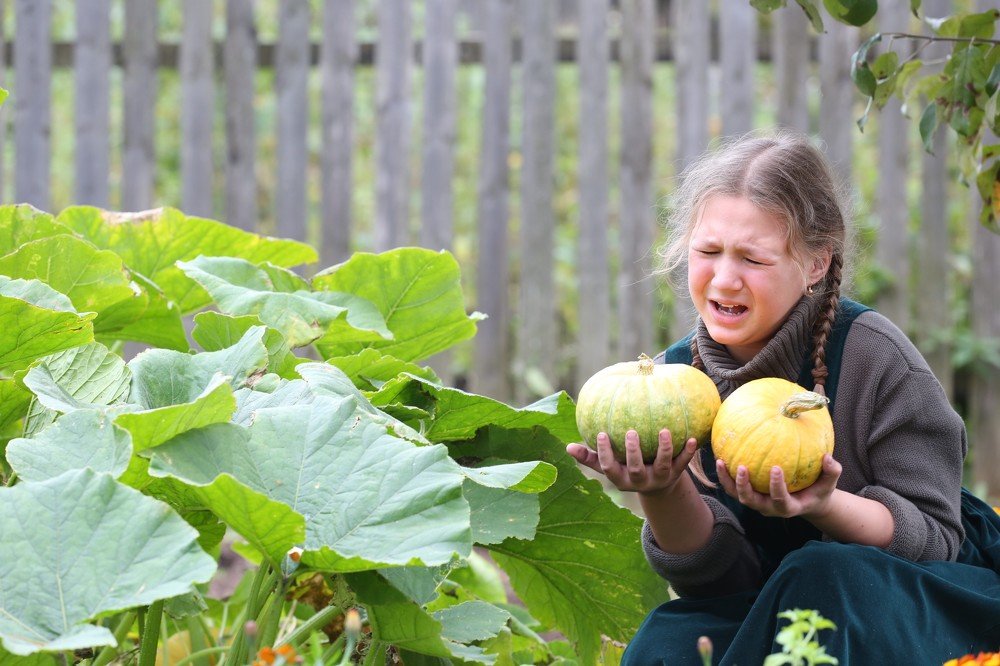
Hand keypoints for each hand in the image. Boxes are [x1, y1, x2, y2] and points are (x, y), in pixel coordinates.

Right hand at [565, 429, 698, 494]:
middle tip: (632, 432)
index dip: (605, 454)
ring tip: (664, 431)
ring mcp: (659, 479)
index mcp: (621, 479)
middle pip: (635, 470)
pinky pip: (683, 463)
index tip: (602, 434)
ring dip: (664, 449)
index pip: (610, 469)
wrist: (658, 487)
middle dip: (634, 453)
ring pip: (662, 466)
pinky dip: (689, 452)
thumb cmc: (626, 469)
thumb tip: (567, 447)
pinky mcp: (676, 475)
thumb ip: (590, 458)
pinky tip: (693, 438)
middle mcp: (640, 482)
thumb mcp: (610, 467)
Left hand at [715, 454, 841, 518]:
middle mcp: (769, 509)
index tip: (776, 468)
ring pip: (738, 496)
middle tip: (742, 467)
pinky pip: (733, 487)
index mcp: (789, 508)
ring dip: (728, 481)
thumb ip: (832, 472)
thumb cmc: (818, 490)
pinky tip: (719, 456)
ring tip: (720, 461)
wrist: (808, 502)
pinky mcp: (750, 496)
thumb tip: (829, 458)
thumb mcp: (829, 484)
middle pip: (752, 502)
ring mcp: (758, 503)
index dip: (777, 487)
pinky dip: (725, 475)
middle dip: (744, 487)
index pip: (780, 501)